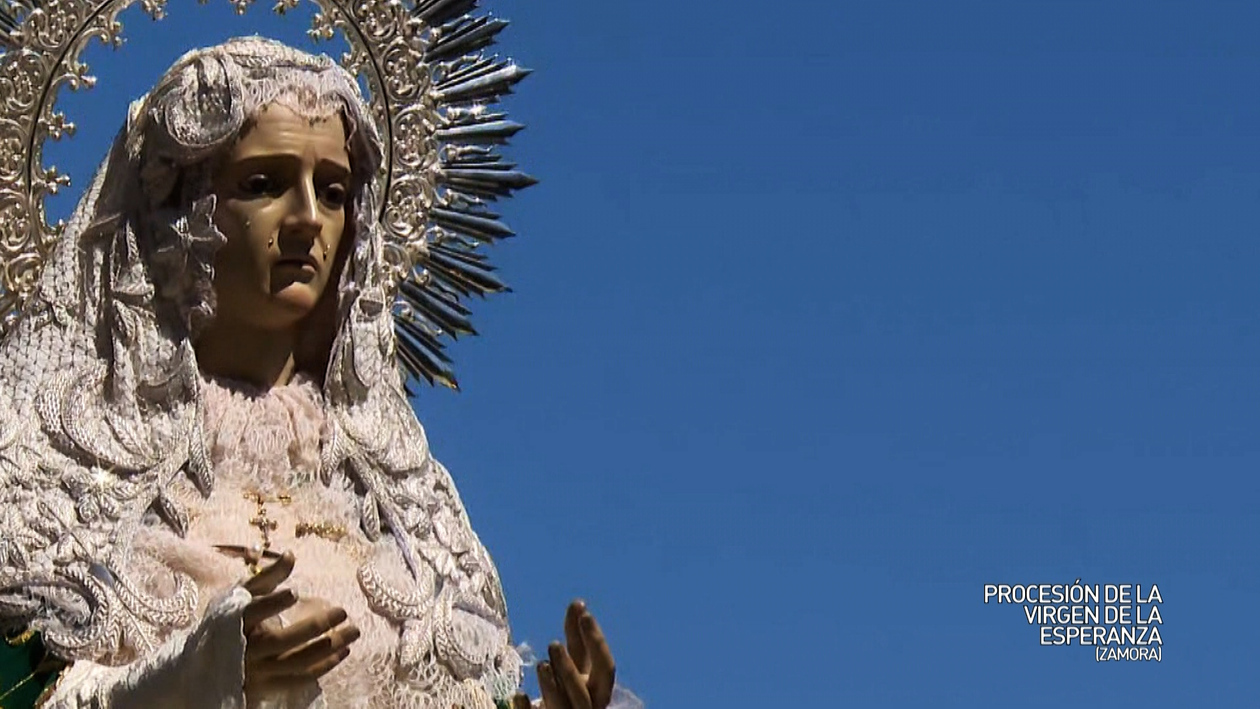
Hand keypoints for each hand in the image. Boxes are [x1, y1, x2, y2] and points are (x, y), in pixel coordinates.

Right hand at [239, 552, 360, 694]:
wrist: (207, 661)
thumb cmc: (230, 619)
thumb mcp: (243, 594)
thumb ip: (268, 576)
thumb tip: (291, 554)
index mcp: (236, 622)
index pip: (253, 612)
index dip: (272, 603)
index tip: (294, 592)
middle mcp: (245, 649)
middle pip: (283, 641)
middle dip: (315, 626)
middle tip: (343, 611)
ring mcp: (256, 672)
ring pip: (296, 663)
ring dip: (328, 648)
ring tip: (354, 632)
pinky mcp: (266, 687)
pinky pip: (299, 680)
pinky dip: (323, 667)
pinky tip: (344, 652)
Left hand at [512, 600, 615, 708]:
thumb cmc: (564, 693)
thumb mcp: (571, 666)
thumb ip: (576, 640)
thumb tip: (579, 603)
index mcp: (596, 689)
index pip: (605, 665)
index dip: (596, 639)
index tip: (582, 609)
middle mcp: (587, 706)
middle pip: (585, 692)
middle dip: (571, 669)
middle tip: (552, 644)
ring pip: (566, 706)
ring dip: (553, 686)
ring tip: (539, 664)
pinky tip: (519, 694)